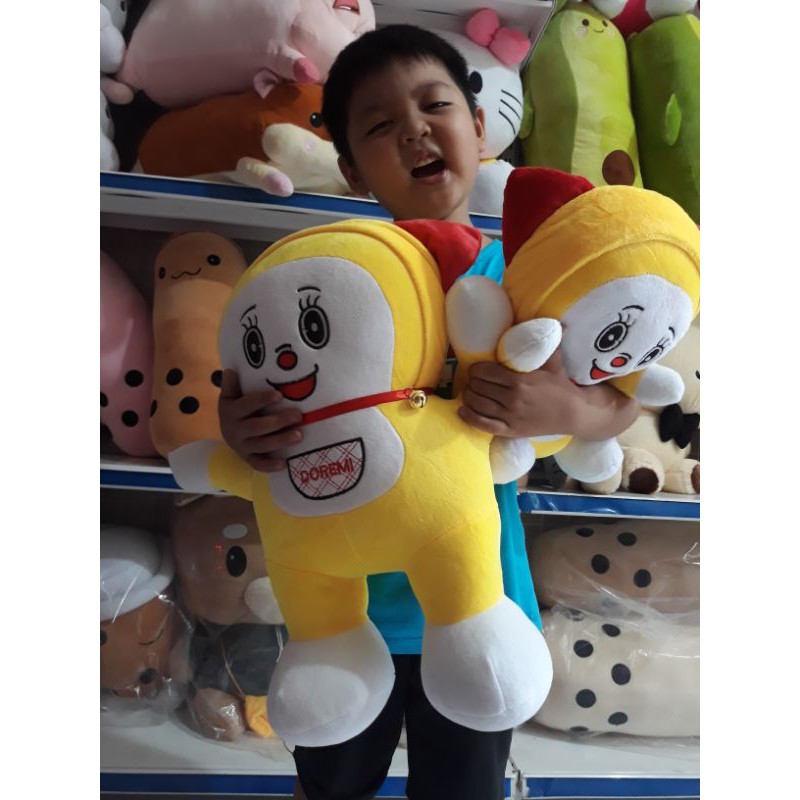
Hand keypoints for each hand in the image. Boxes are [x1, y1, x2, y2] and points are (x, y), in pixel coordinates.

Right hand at [218, 369, 302, 471]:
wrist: (225, 432)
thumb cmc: (235, 409)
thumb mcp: (230, 396)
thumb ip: (232, 384)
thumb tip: (231, 369)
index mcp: (231, 412)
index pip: (247, 405)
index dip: (262, 400)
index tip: (279, 395)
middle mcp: (235, 430)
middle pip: (257, 427)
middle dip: (279, 422)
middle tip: (298, 415)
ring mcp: (241, 446)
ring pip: (261, 446)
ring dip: (280, 441)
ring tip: (298, 435)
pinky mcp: (247, 459)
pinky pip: (258, 464)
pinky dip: (269, 466)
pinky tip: (284, 463)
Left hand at [458, 349, 638, 439]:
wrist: (573, 413)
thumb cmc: (560, 386)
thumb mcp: (554, 361)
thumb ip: (551, 341)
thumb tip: (558, 320)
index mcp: (519, 380)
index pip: (484, 372)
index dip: (476, 369)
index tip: (477, 369)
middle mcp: (512, 398)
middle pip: (478, 387)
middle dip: (472, 382)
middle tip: (473, 380)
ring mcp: (510, 416)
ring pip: (477, 404)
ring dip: (469, 397)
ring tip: (469, 392)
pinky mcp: (510, 430)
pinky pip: (483, 425)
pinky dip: (469, 418)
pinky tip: (462, 411)